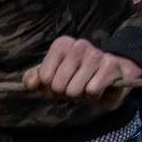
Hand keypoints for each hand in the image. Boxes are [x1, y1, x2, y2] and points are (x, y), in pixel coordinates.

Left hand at [23, 37, 141, 105]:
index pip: (44, 78)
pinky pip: (92, 91)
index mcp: (61, 44)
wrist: (111, 78)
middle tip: (76, 86)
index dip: (50, 88)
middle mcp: (78, 45)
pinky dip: (94, 96)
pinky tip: (99, 88)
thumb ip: (35, 79)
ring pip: (74, 90)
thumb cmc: (77, 78)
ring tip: (87, 86)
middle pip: (58, 86)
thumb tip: (30, 85)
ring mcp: (96, 54)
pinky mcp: (111, 66)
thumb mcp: (52, 77)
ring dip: (80, 95)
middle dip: (65, 93)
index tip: (61, 83)